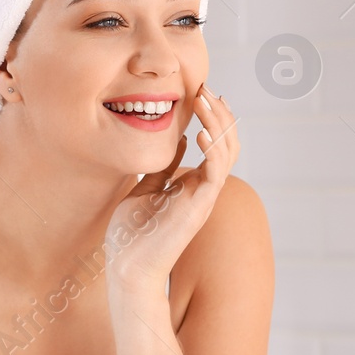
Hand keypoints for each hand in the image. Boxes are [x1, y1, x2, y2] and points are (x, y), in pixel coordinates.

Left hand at [103, 84, 238, 294]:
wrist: (127, 265)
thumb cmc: (132, 233)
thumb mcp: (146, 188)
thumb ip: (164, 167)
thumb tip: (180, 139)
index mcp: (193, 184)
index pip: (216, 144)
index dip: (213, 117)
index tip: (201, 92)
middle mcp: (204, 189)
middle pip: (228, 143)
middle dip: (219, 113)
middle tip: (205, 88)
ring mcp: (204, 198)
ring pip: (227, 153)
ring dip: (219, 123)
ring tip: (205, 99)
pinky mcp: (199, 206)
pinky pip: (216, 173)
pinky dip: (213, 149)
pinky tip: (202, 131)